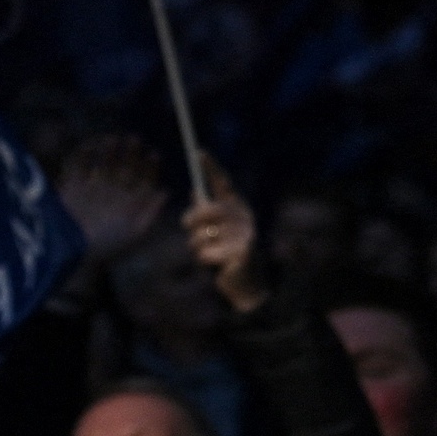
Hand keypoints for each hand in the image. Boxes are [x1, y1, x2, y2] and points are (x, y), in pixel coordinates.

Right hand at [55, 134, 169, 266]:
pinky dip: (84, 152)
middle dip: (131, 153)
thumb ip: (150, 210)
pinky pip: (78, 163)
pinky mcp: (71, 186)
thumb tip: (165, 191)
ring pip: (104, 163)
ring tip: (114, 139)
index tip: (154, 154)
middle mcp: (111, 196)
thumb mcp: (133, 230)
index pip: (143, 181)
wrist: (66, 246)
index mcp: (127, 206)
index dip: (150, 167)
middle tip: (135, 139)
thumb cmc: (103, 242)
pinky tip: (93, 145)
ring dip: (109, 150)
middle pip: (125, 168)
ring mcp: (92, 190)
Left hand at [181, 160, 263, 314]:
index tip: (198, 152)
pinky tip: (217, 265)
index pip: (223, 183)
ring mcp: (243, 234)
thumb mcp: (216, 230)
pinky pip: (205, 253)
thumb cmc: (228, 254)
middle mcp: (243, 217)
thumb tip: (196, 191)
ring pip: (200, 236)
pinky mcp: (240, 252)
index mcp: (237, 208)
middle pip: (203, 211)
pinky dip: (205, 261)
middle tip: (189, 228)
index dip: (211, 167)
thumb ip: (208, 212)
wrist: (247, 283)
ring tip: (210, 253)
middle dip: (190, 222)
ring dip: (197, 248)